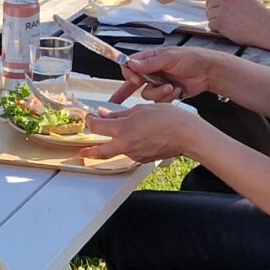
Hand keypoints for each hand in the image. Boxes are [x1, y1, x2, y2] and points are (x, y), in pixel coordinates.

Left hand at [82, 99, 207, 162]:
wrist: (187, 135)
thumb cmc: (168, 119)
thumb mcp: (140, 109)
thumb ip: (119, 114)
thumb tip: (105, 114)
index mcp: (122, 130)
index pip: (97, 127)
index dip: (91, 121)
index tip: (91, 117)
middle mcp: (125, 145)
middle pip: (101, 151)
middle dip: (89, 151)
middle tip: (82, 152)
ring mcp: (134, 154)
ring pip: (117, 151)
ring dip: (113, 144)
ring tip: (115, 136)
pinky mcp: (143, 159)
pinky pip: (131, 152)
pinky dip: (128, 145)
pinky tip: (134, 138)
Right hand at [108, 46, 227, 104]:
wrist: (208, 72)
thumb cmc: (192, 58)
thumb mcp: (169, 58)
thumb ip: (150, 63)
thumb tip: (132, 64)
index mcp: (150, 59)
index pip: (130, 66)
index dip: (129, 74)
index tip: (134, 79)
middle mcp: (152, 72)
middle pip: (132, 83)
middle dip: (125, 92)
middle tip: (115, 102)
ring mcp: (158, 84)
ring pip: (147, 95)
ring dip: (158, 93)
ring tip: (170, 87)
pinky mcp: (166, 95)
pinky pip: (159, 101)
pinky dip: (167, 98)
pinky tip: (176, 91)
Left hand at [205, 0, 269, 48]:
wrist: (267, 29)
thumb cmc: (261, 18)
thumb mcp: (249, 1)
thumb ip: (236, 0)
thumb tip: (222, 4)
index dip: (219, 3)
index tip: (221, 9)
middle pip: (210, 2)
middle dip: (214, 11)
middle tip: (221, 19)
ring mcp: (223, 9)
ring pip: (209, 14)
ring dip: (215, 20)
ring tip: (226, 25)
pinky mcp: (220, 21)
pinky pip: (210, 25)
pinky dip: (216, 29)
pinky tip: (225, 31)